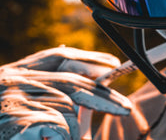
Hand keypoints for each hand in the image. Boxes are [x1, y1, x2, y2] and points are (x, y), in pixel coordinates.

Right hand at [0, 47, 131, 139]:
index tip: (114, 65)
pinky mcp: (15, 120)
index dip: (89, 61)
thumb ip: (45, 88)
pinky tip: (41, 139)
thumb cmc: (0, 119)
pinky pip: (55, 128)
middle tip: (127, 109)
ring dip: (69, 133)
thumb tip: (80, 74)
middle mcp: (16, 81)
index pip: (59, 58)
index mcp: (17, 73)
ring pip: (66, 113)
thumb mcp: (18, 95)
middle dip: (105, 98)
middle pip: (73, 84)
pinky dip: (57, 139)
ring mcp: (14, 100)